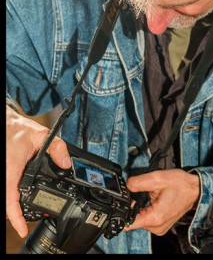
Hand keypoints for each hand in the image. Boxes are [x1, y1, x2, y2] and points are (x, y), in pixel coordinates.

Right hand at [5, 105, 70, 237]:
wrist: (7, 124)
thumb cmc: (19, 130)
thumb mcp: (42, 135)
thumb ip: (58, 148)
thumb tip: (66, 164)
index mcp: (12, 168)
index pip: (11, 198)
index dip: (16, 217)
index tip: (22, 229)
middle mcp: (6, 175)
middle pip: (9, 202)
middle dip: (20, 214)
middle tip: (33, 220)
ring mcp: (5, 176)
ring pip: (9, 198)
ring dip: (18, 206)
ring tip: (31, 212)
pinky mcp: (7, 176)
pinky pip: (10, 190)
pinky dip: (16, 197)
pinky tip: (26, 198)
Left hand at [124, 169, 200, 235]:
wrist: (196, 189)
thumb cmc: (181, 184)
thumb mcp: (157, 178)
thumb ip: (137, 182)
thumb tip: (126, 186)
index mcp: (155, 217)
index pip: (127, 224)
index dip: (122, 212)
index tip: (126, 202)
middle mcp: (157, 227)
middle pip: (132, 221)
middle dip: (133, 207)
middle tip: (142, 194)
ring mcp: (160, 228)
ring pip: (139, 221)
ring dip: (140, 209)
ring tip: (151, 197)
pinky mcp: (162, 226)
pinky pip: (147, 221)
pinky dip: (146, 211)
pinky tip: (153, 202)